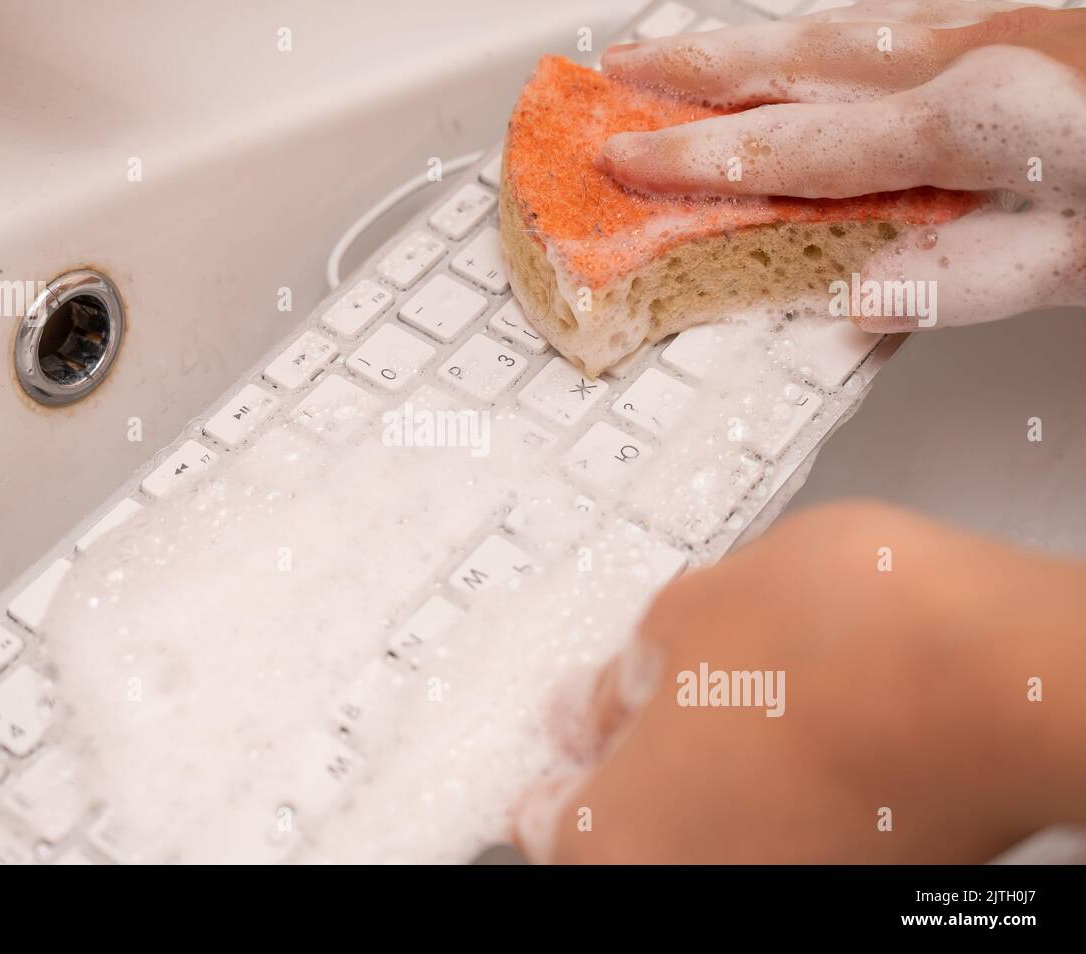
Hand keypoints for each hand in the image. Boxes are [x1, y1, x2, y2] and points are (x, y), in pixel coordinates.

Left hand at [514, 502, 1085, 862]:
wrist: (1007, 679)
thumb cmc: (835, 637)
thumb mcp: (688, 613)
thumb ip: (622, 672)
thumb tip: (600, 700)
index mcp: (617, 839)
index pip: (542, 819)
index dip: (559, 758)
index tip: (578, 725)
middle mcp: (693, 891)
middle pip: (633, 831)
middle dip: (644, 759)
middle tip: (675, 684)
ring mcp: (785, 895)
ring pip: (719, 834)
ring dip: (722, 773)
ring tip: (766, 692)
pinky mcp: (870, 881)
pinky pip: (793, 835)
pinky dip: (791, 792)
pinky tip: (825, 726)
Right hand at [596, 1, 1085, 330]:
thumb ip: (967, 277)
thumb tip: (855, 298)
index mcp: (971, 121)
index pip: (794, 145)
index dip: (697, 155)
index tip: (623, 158)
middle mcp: (968, 51)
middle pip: (796, 52)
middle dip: (695, 63)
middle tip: (617, 67)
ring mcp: (994, 19)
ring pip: (839, 22)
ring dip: (748, 35)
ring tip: (681, 42)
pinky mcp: (1019, 14)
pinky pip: (891, 18)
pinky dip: (823, 31)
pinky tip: (809, 39)